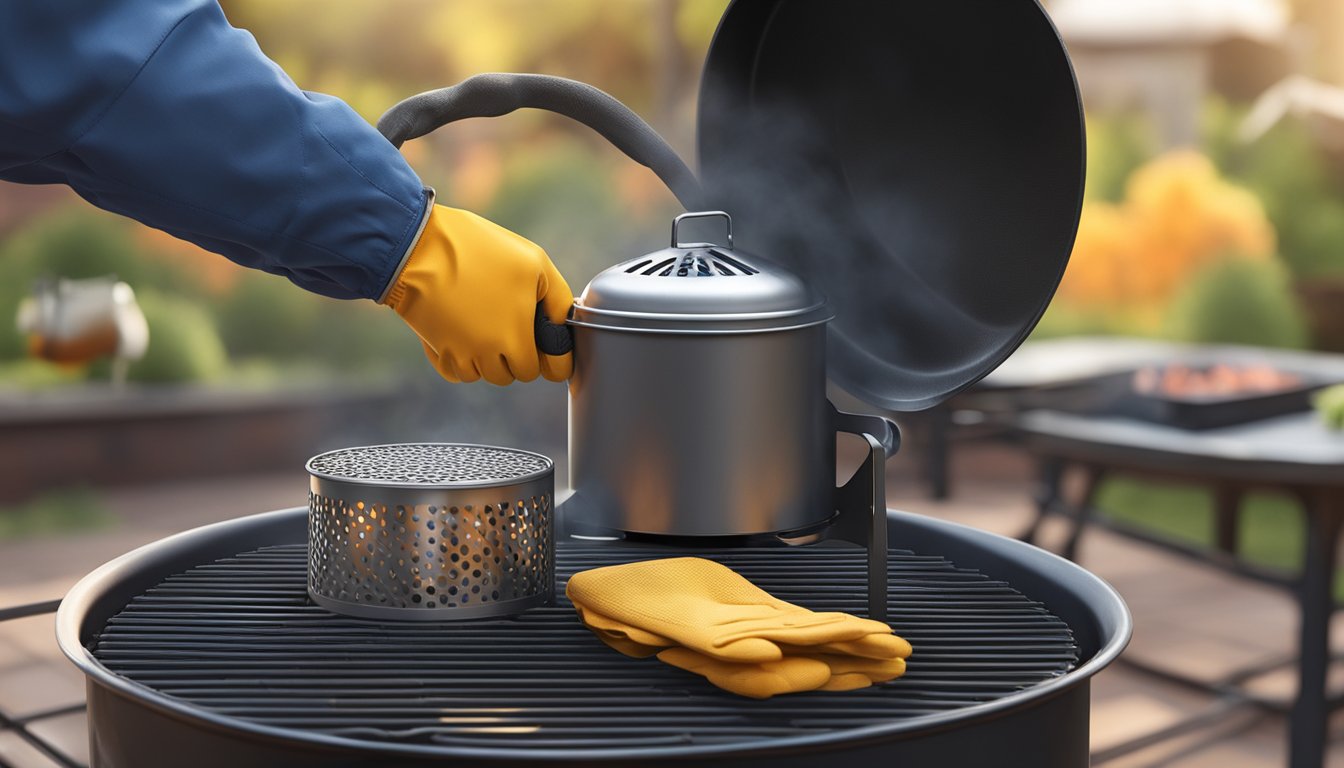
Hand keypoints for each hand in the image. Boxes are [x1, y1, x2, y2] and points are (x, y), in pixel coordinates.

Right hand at [383, 205, 572, 383]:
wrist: (416, 247)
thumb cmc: (478, 250)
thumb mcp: (534, 263)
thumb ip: (558, 300)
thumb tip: (565, 326)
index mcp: (515, 338)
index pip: (540, 372)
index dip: (547, 359)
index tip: (545, 347)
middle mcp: (487, 354)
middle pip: (512, 374)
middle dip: (516, 354)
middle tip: (511, 322)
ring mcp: (459, 355)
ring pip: (483, 374)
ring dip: (489, 357)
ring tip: (485, 321)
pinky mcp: (436, 351)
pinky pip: (456, 371)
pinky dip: (462, 358)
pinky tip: (462, 329)